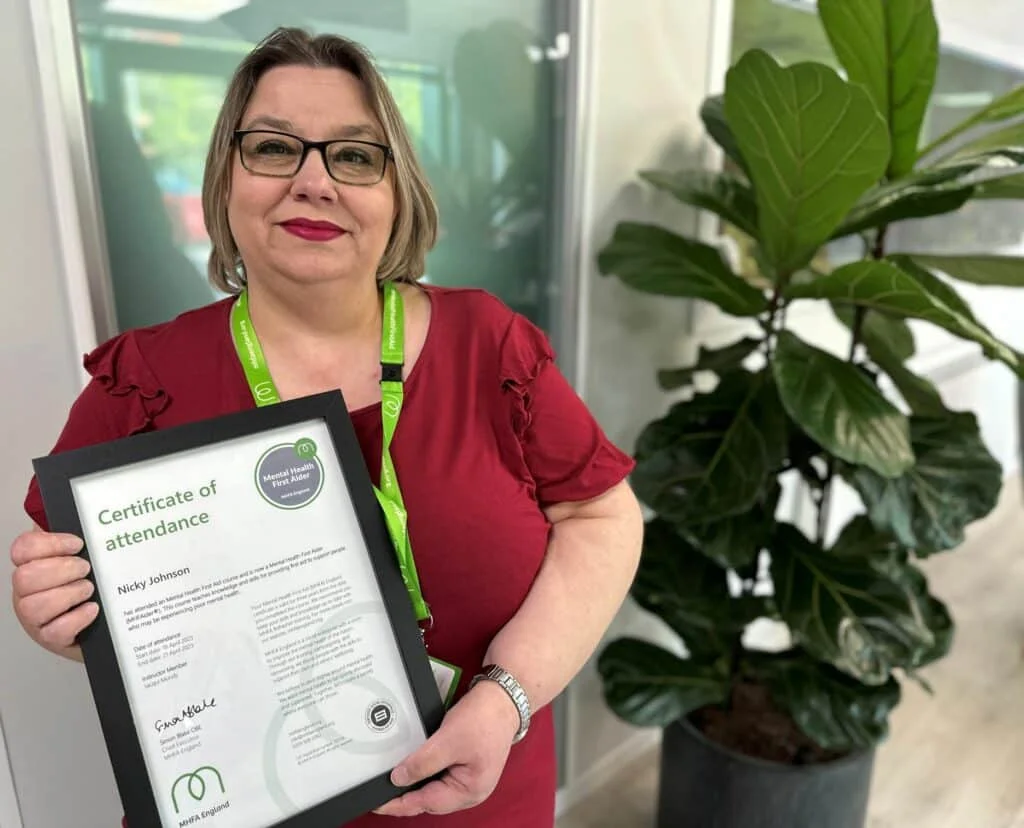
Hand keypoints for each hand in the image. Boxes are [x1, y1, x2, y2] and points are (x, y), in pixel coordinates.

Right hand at [10, 527, 95, 660]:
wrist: (102, 621)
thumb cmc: (89, 583)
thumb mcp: (82, 554)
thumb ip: (76, 533)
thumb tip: (81, 512)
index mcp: (32, 566)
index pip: (22, 549)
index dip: (49, 544)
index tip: (77, 544)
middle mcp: (28, 592)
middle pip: (24, 578)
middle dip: (60, 570)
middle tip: (86, 569)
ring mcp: (36, 618)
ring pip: (34, 606)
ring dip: (68, 594)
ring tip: (89, 589)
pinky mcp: (51, 639)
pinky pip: (54, 631)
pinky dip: (76, 618)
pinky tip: (92, 609)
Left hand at [373, 679, 520, 816]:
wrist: (502, 698)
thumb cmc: (485, 718)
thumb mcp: (448, 740)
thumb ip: (422, 763)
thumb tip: (398, 779)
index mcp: (470, 791)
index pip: (427, 803)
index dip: (399, 803)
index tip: (378, 803)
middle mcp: (471, 790)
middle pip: (430, 799)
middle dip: (406, 795)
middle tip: (381, 791)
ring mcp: (469, 779)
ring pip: (434, 788)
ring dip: (416, 783)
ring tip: (395, 778)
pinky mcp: (466, 766)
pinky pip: (440, 776)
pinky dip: (425, 771)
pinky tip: (414, 765)